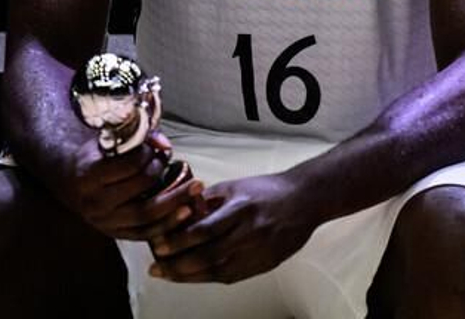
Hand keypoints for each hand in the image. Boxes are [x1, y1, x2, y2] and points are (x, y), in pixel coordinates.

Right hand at [55, 132, 202, 240]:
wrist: (71, 180)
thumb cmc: (97, 157)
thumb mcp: (110, 142)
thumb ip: (139, 138)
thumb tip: (164, 145)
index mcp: (89, 175)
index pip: (128, 166)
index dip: (148, 156)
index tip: (157, 151)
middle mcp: (94, 202)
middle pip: (139, 190)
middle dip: (167, 179)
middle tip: (185, 169)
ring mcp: (102, 221)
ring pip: (144, 216)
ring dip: (174, 202)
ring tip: (195, 189)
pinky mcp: (113, 233)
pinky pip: (144, 234)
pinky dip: (167, 224)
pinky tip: (186, 211)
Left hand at [147, 173, 318, 283]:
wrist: (307, 199)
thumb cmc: (270, 190)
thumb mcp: (236, 186)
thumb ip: (207, 202)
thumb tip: (177, 215)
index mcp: (242, 208)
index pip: (203, 230)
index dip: (177, 241)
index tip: (158, 246)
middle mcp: (251, 232)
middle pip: (207, 256)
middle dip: (177, 264)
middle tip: (157, 267)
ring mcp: (260, 251)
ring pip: (217, 272)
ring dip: (188, 276)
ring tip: (169, 274)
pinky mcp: (266, 264)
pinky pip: (232, 277)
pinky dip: (209, 277)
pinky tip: (194, 275)